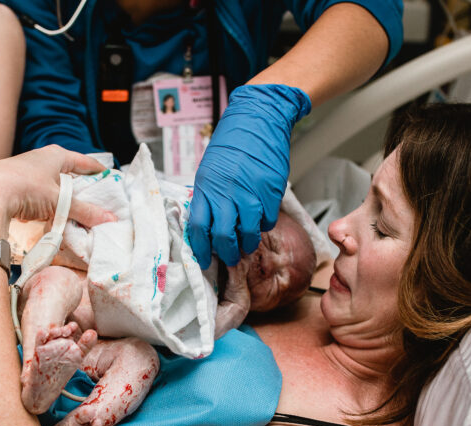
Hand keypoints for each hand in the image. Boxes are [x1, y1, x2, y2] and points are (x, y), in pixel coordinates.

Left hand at [0, 145, 115, 236]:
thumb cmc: (27, 189)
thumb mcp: (60, 202)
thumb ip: (84, 211)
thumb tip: (109, 219)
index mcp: (55, 155)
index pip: (83, 161)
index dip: (96, 170)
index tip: (107, 176)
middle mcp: (39, 158)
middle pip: (65, 172)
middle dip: (77, 185)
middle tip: (90, 197)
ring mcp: (23, 170)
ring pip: (48, 184)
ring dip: (58, 196)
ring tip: (67, 210)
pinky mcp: (11, 183)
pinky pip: (33, 193)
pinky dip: (42, 203)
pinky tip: (42, 215)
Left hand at [187, 84, 310, 267]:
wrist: (258, 119)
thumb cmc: (232, 144)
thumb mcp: (210, 169)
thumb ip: (208, 197)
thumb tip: (208, 227)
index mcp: (206, 186)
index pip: (199, 227)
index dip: (201, 249)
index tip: (204, 260)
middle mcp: (227, 191)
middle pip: (224, 236)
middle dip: (226, 253)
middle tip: (230, 258)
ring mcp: (250, 191)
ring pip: (249, 232)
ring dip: (248, 244)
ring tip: (247, 244)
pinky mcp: (271, 190)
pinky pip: (267, 220)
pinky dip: (264, 226)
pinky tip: (261, 220)